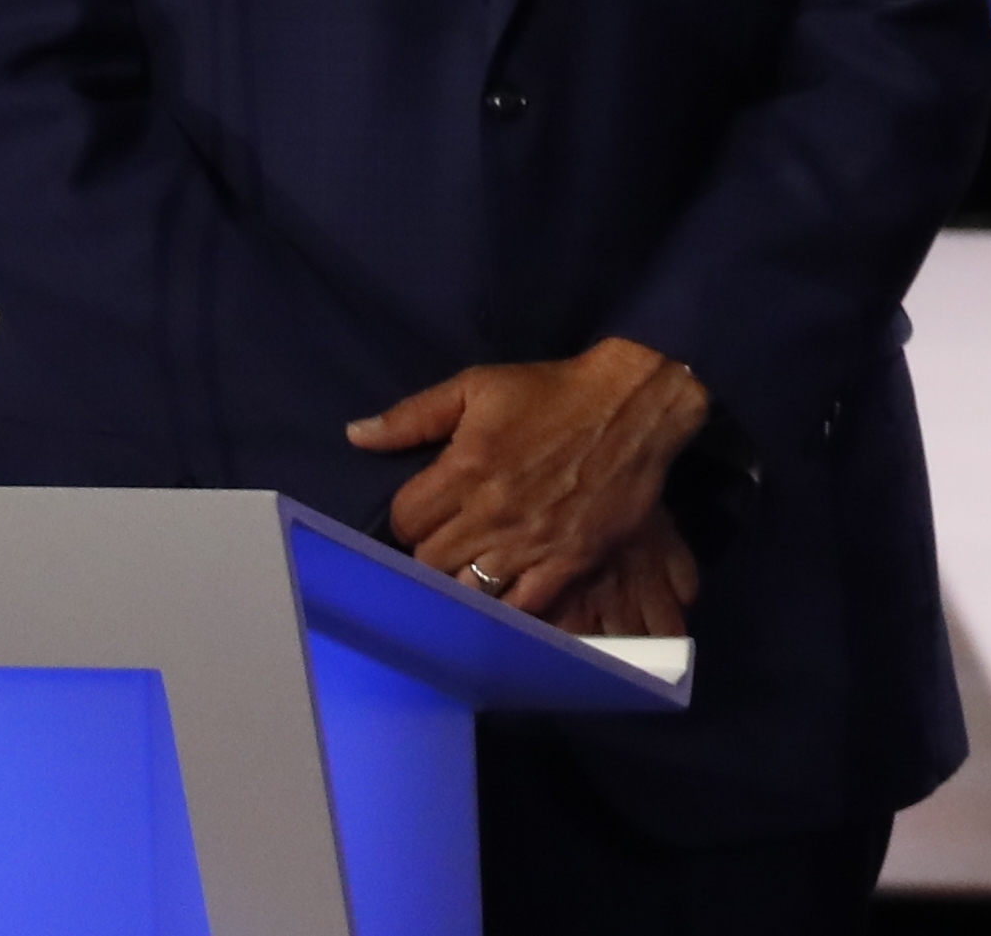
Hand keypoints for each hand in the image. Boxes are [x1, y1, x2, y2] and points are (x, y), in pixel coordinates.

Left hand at [348, 336, 709, 615]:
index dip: (410, 518)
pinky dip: (506, 605)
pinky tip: (503, 593)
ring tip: (472, 565)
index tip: (426, 510)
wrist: (634, 404)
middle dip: (431, 550)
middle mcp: (493, 512)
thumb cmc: (553, 393)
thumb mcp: (479, 385)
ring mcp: (531, 542)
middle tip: (448, 537)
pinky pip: (522, 605)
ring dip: (462, 579)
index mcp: (466, 468)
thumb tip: (355, 435)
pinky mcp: (569, 560)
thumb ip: (414, 415)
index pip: (406, 521)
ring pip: (468, 589)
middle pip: (430, 561)